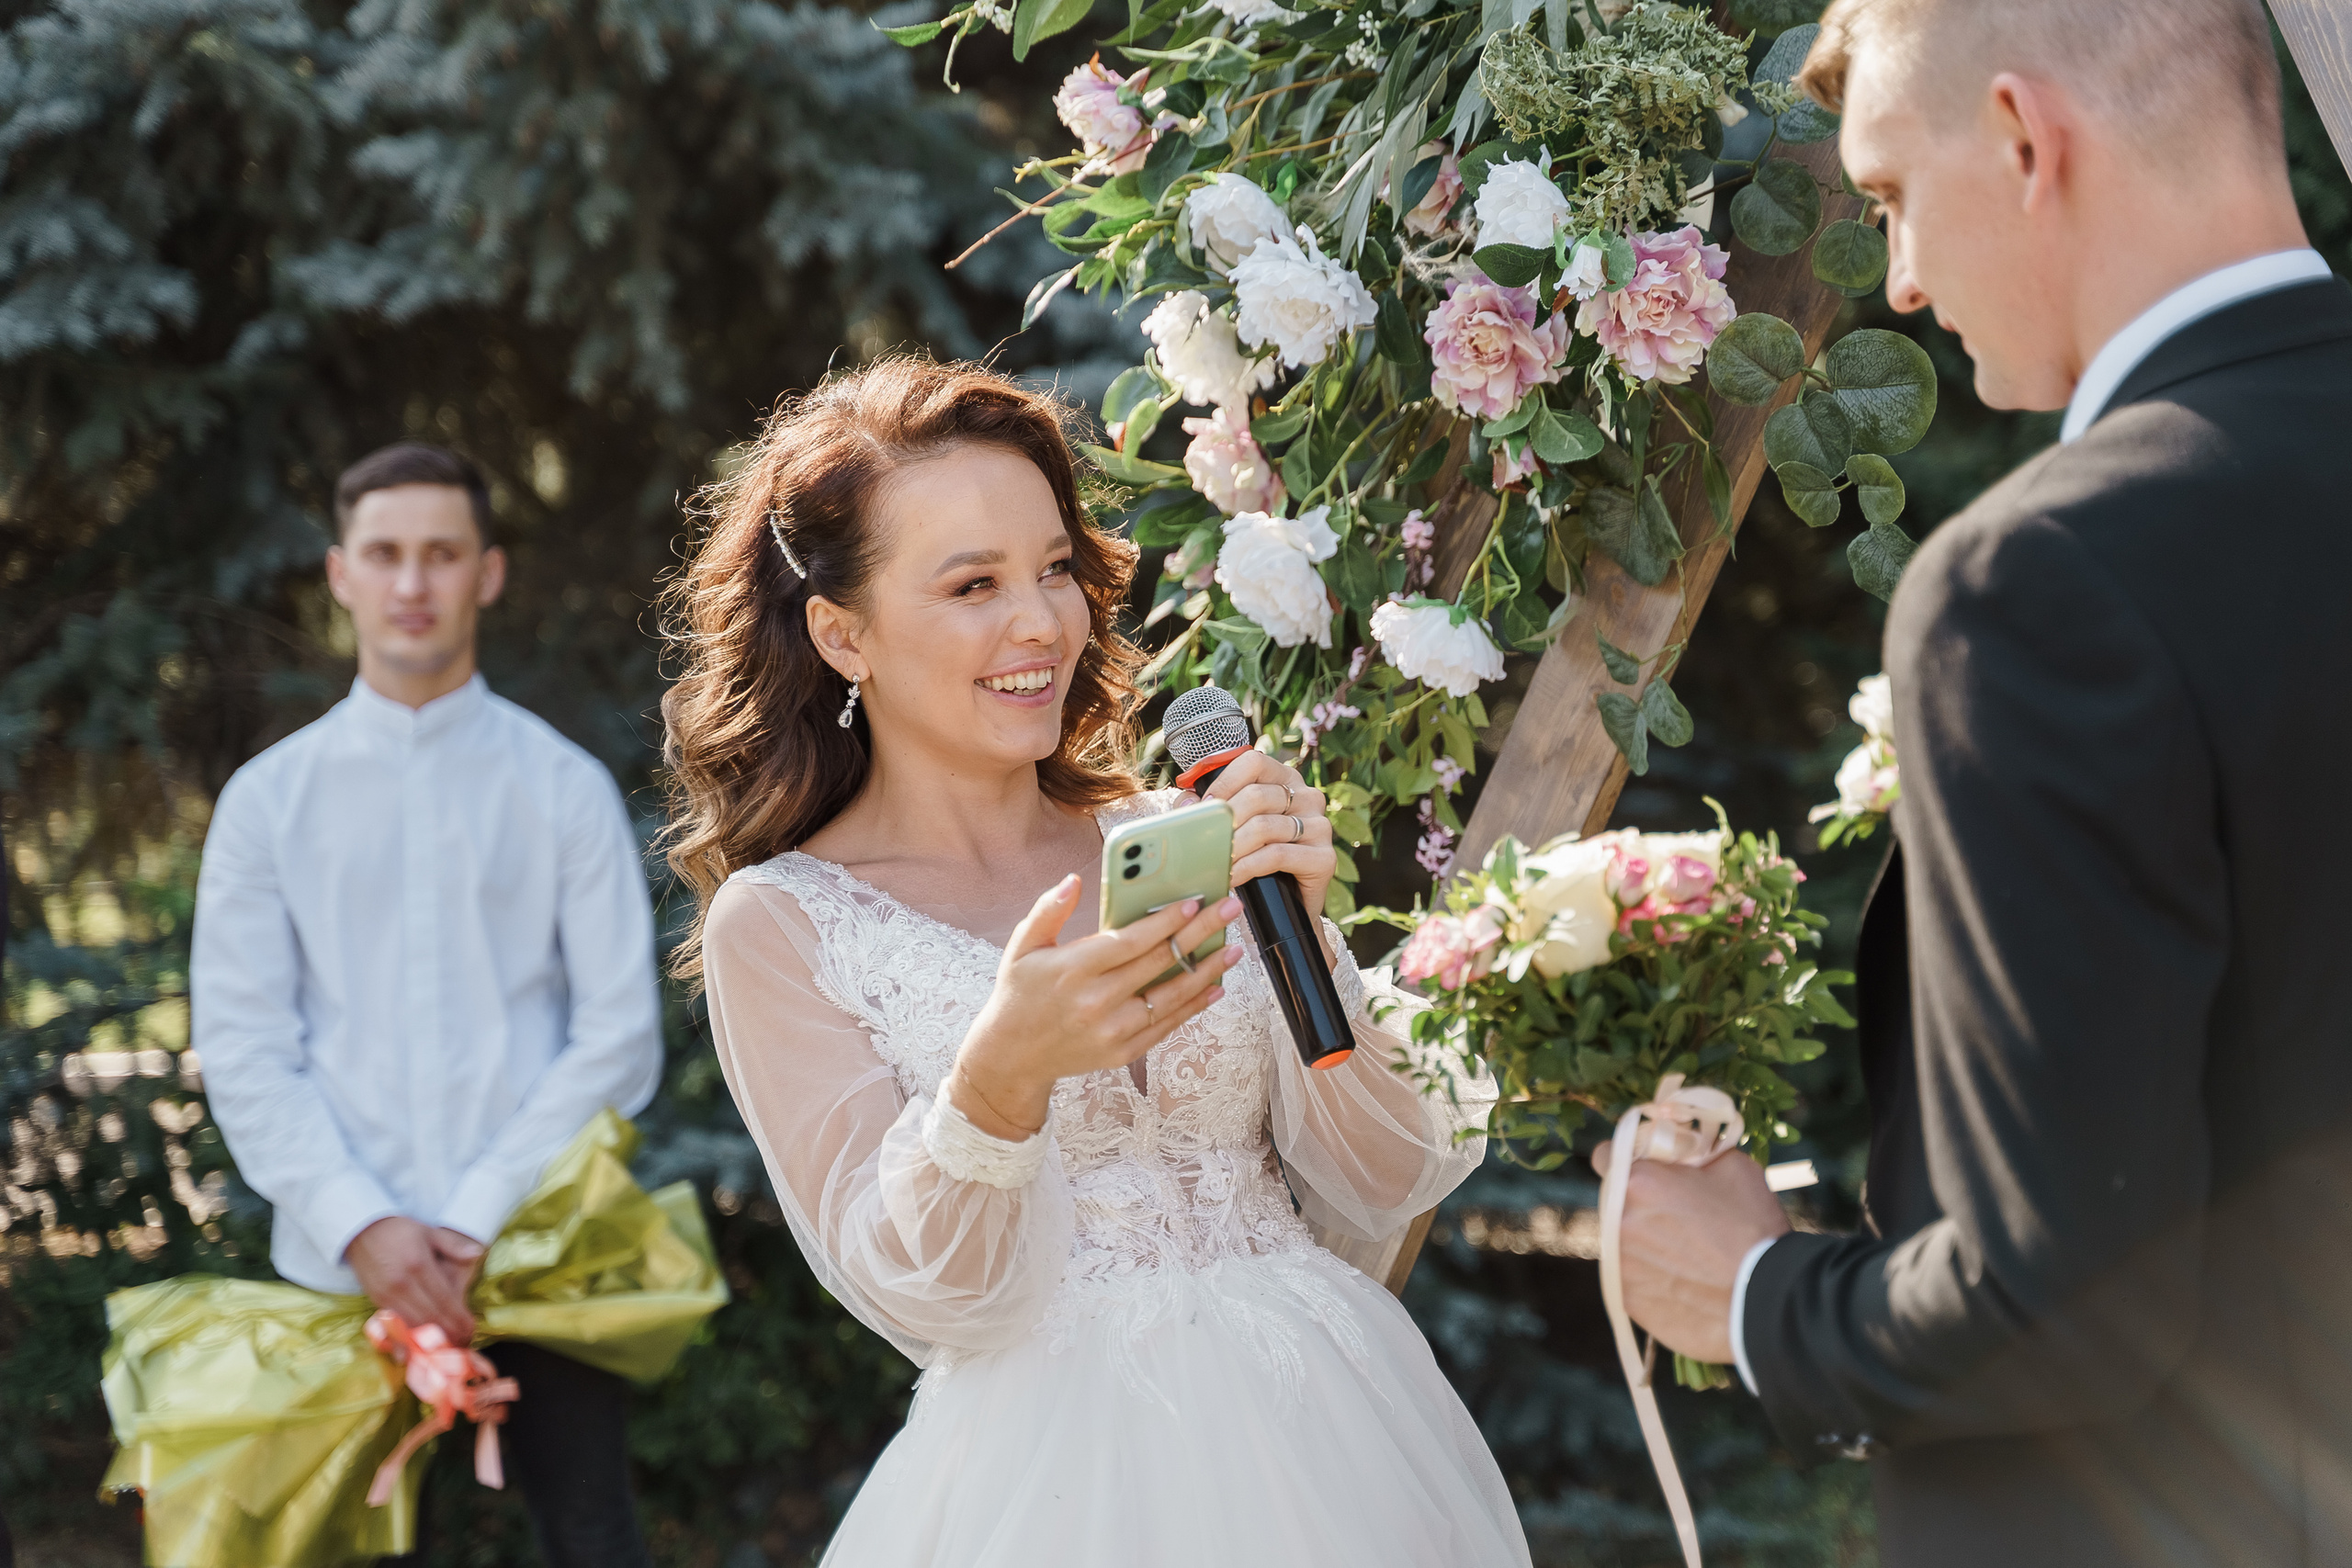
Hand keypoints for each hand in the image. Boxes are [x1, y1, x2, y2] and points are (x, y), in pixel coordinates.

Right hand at [346, 1215, 476, 1345]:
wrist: (360, 1231)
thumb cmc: (399, 1231)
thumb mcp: (429, 1232)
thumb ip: (453, 1245)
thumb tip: (477, 1253)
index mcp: (419, 1266)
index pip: (444, 1300)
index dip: (459, 1318)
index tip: (472, 1329)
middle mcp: (402, 1284)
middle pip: (430, 1318)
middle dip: (449, 1334)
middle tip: (464, 1343)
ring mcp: (386, 1295)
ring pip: (412, 1326)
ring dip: (430, 1341)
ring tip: (447, 1349)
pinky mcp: (376, 1301)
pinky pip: (395, 1327)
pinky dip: (407, 1340)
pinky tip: (418, 1350)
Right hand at [950, 877, 1243, 1138]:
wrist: (1011, 1057)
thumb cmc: (1019, 993)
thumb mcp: (1022, 947)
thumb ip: (1048, 910)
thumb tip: (1074, 880)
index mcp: (1072, 970)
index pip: (1130, 941)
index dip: (1166, 921)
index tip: (1194, 901)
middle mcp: (1096, 1002)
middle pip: (1159, 963)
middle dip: (1200, 932)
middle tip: (1229, 909)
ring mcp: (1112, 1031)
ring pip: (1172, 997)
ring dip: (1208, 970)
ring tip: (1234, 949)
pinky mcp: (1123, 1052)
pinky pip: (1167, 1025)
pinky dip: (1194, 1006)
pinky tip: (1214, 986)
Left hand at [1187, 750, 1334, 934]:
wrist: (1285, 905)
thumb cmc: (1255, 858)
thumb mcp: (1233, 827)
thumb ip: (1210, 809)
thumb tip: (1188, 800)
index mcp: (1285, 779)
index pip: (1253, 763)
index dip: (1224, 782)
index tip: (1204, 806)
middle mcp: (1308, 797)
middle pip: (1257, 795)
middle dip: (1225, 820)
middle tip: (1204, 840)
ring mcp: (1320, 826)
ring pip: (1264, 827)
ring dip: (1233, 847)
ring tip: (1214, 861)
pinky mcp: (1324, 857)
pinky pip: (1277, 855)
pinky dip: (1248, 867)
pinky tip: (1232, 876)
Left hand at [1592, 1142, 1789, 1364]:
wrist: (1770, 1302)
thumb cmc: (1754, 1228)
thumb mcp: (1733, 1166)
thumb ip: (1692, 1154)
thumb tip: (1679, 1153)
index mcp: (1639, 1181)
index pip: (1603, 1156)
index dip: (1625, 1160)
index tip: (1644, 1171)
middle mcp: (1620, 1221)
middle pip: (1615, 1203)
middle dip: (1639, 1205)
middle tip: (1678, 1218)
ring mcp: (1622, 1265)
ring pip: (1623, 1244)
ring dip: (1646, 1244)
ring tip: (1689, 1257)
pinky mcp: (1630, 1301)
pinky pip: (1634, 1281)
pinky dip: (1654, 1279)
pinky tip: (1688, 1283)